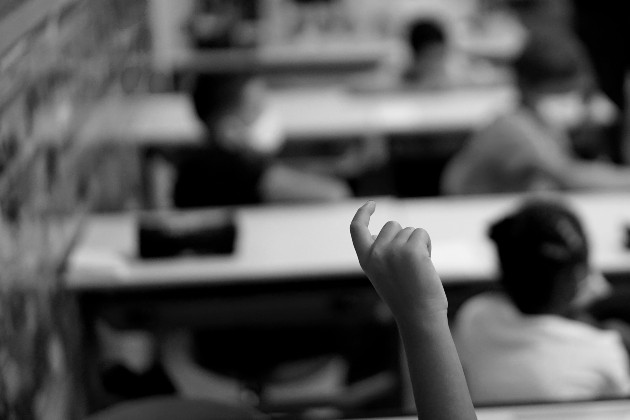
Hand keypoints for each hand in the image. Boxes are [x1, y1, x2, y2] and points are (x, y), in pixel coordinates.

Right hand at [350, 201, 447, 325]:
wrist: (418, 316)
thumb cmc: (405, 297)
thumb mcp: (382, 273)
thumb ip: (379, 253)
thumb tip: (379, 233)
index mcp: (365, 260)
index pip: (356, 229)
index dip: (362, 213)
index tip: (372, 204)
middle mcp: (376, 252)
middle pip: (391, 226)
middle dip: (403, 237)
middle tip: (409, 264)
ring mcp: (393, 250)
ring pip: (409, 231)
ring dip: (417, 244)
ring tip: (417, 268)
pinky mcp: (412, 250)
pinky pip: (421, 234)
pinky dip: (427, 245)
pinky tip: (425, 265)